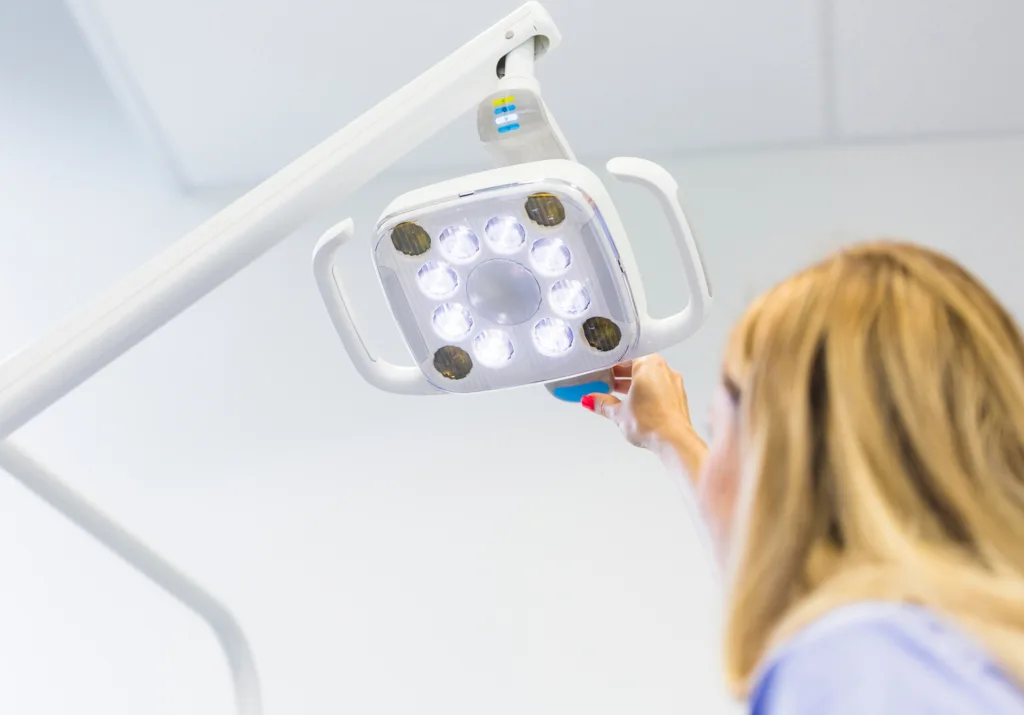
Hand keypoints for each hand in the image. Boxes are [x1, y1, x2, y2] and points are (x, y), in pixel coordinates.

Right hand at [583, 355, 705, 472]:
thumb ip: (603, 403)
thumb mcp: (619, 412)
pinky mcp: (678, 396)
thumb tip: (591, 400)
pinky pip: (659, 387)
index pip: (626, 355)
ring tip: (617, 394)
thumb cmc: (650, 421)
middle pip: (638, 365)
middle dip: (621, 374)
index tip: (601, 370)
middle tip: (606, 381)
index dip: (611, 362)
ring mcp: (673, 383)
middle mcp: (663, 369)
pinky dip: (646, 391)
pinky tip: (635, 403)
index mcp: (648, 364)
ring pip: (649, 376)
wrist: (674, 441)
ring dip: (633, 383)